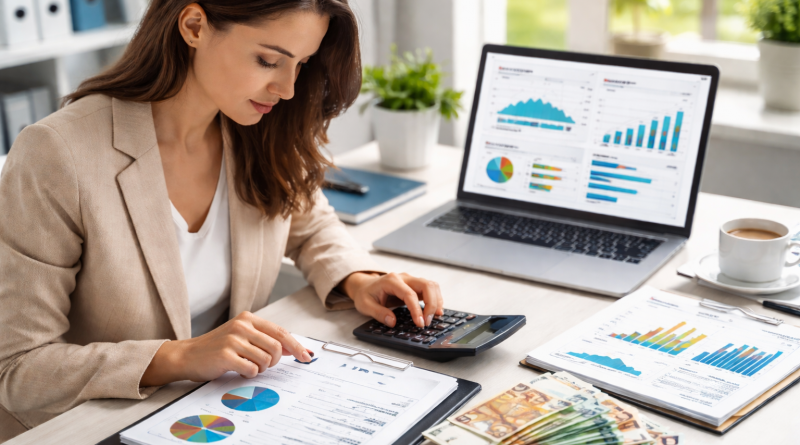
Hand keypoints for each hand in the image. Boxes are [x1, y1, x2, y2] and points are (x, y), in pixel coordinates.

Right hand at [141, 311, 311, 386]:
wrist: (187, 355)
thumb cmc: (217, 348)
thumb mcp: (242, 337)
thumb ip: (265, 340)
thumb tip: (294, 349)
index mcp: (248, 318)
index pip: (280, 332)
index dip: (296, 346)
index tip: (307, 356)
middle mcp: (242, 325)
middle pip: (277, 348)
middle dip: (273, 362)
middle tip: (262, 365)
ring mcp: (233, 339)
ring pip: (266, 360)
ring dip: (260, 368)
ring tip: (246, 365)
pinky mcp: (226, 355)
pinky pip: (252, 369)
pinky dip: (249, 374)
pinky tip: (238, 370)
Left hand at [340, 272, 443, 327]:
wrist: (364, 286)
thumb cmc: (365, 295)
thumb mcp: (365, 306)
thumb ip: (378, 313)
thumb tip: (392, 322)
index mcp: (391, 281)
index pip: (409, 294)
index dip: (416, 309)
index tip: (419, 323)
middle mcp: (404, 277)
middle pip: (426, 285)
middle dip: (431, 304)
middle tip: (427, 322)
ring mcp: (411, 280)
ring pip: (431, 285)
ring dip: (436, 301)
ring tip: (434, 317)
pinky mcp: (415, 286)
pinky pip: (430, 289)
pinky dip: (436, 299)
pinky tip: (435, 311)